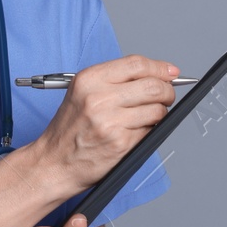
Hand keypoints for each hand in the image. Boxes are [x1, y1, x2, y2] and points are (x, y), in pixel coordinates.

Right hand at [35, 54, 178, 197]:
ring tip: (148, 117)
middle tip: (166, 97)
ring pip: (157, 110)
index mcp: (89, 80)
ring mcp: (110, 121)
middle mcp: (98, 98)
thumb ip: (116, 81)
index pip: (137, 64)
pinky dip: (149, 131)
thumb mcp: (83, 93)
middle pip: (153, 86)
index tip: (171, 72)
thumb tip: (159, 74)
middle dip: (167, 92)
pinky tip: (135, 132)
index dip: (160, 68)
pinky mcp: (120, 143)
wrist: (54, 162)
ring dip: (160, 114)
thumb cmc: (70, 130)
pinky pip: (150, 131)